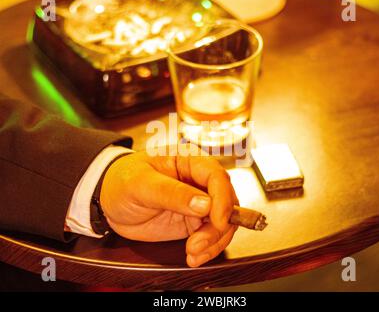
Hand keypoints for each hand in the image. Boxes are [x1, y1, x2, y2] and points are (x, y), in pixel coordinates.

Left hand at [100, 145, 238, 266]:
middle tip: (199, 242)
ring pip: (223, 222)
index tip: (217, 220)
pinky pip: (211, 236)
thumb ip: (172, 193)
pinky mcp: (193, 222)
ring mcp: (198, 203)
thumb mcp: (141, 184)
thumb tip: (205, 204)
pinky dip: (208, 249)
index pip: (216, 176)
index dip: (223, 198)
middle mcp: (198, 182)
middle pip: (227, 201)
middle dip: (219, 226)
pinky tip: (193, 256)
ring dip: (213, 241)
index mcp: (188, 162)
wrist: (110, 201)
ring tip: (193, 253)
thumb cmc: (122, 180)